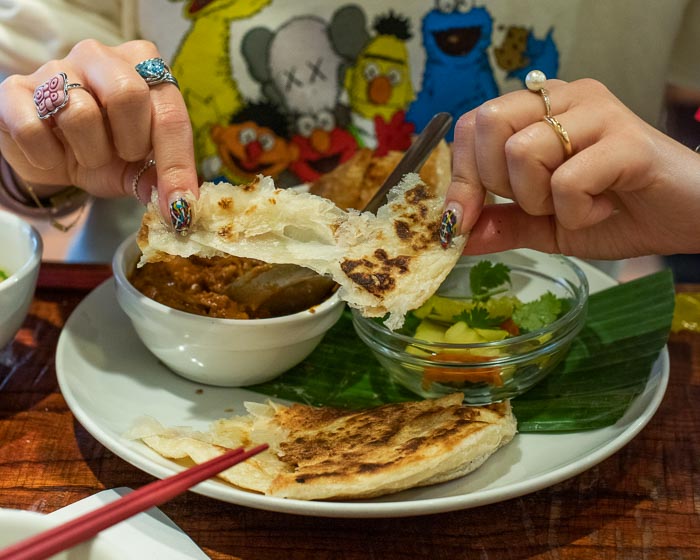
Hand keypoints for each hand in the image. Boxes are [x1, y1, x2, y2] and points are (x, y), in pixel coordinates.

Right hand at [0, 39, 197, 228]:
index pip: (169, 112)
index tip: (179, 203)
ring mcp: (55, 68)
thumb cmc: (107, 152)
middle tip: (123, 156)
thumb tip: (180, 204)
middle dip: (130, 142)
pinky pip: (32, 127)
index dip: (177, 163)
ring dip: (90, 153)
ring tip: (88, 155)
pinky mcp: (15, 90)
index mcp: (144, 66)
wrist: (53, 156)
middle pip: (127, 94)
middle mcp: (100, 56)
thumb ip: (160, 178)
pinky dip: (47, 155)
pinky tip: (53, 155)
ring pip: (79, 113)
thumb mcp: (140, 166)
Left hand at [444, 78, 699, 259]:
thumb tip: (451, 235)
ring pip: (523, 150)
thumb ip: (500, 225)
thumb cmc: (616, 213)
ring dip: (539, 200)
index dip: (461, 175)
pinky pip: (568, 180)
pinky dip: (577, 212)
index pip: (473, 124)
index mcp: (538, 111)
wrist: (685, 221)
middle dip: (495, 183)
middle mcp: (563, 99)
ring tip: (575, 205)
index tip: (463, 218)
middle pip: (488, 122)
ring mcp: (596, 112)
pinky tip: (603, 207)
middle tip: (535, 204)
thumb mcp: (544, 227)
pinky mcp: (626, 138)